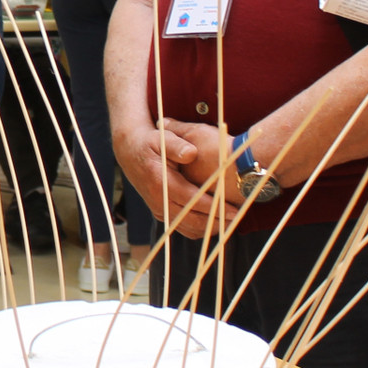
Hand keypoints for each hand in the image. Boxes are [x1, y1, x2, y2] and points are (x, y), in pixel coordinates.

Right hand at [113, 119, 231, 239]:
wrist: (130, 151)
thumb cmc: (150, 142)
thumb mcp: (161, 137)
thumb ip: (176, 145)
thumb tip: (192, 153)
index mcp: (159, 181)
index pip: (190, 199)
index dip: (213, 206)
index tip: (233, 210)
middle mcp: (157, 199)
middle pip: (190, 219)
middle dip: (215, 222)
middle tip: (237, 220)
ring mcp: (158, 209)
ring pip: (187, 228)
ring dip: (209, 229)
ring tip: (230, 223)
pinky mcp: (161, 214)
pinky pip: (182, 228)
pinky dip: (200, 229)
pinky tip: (215, 223)